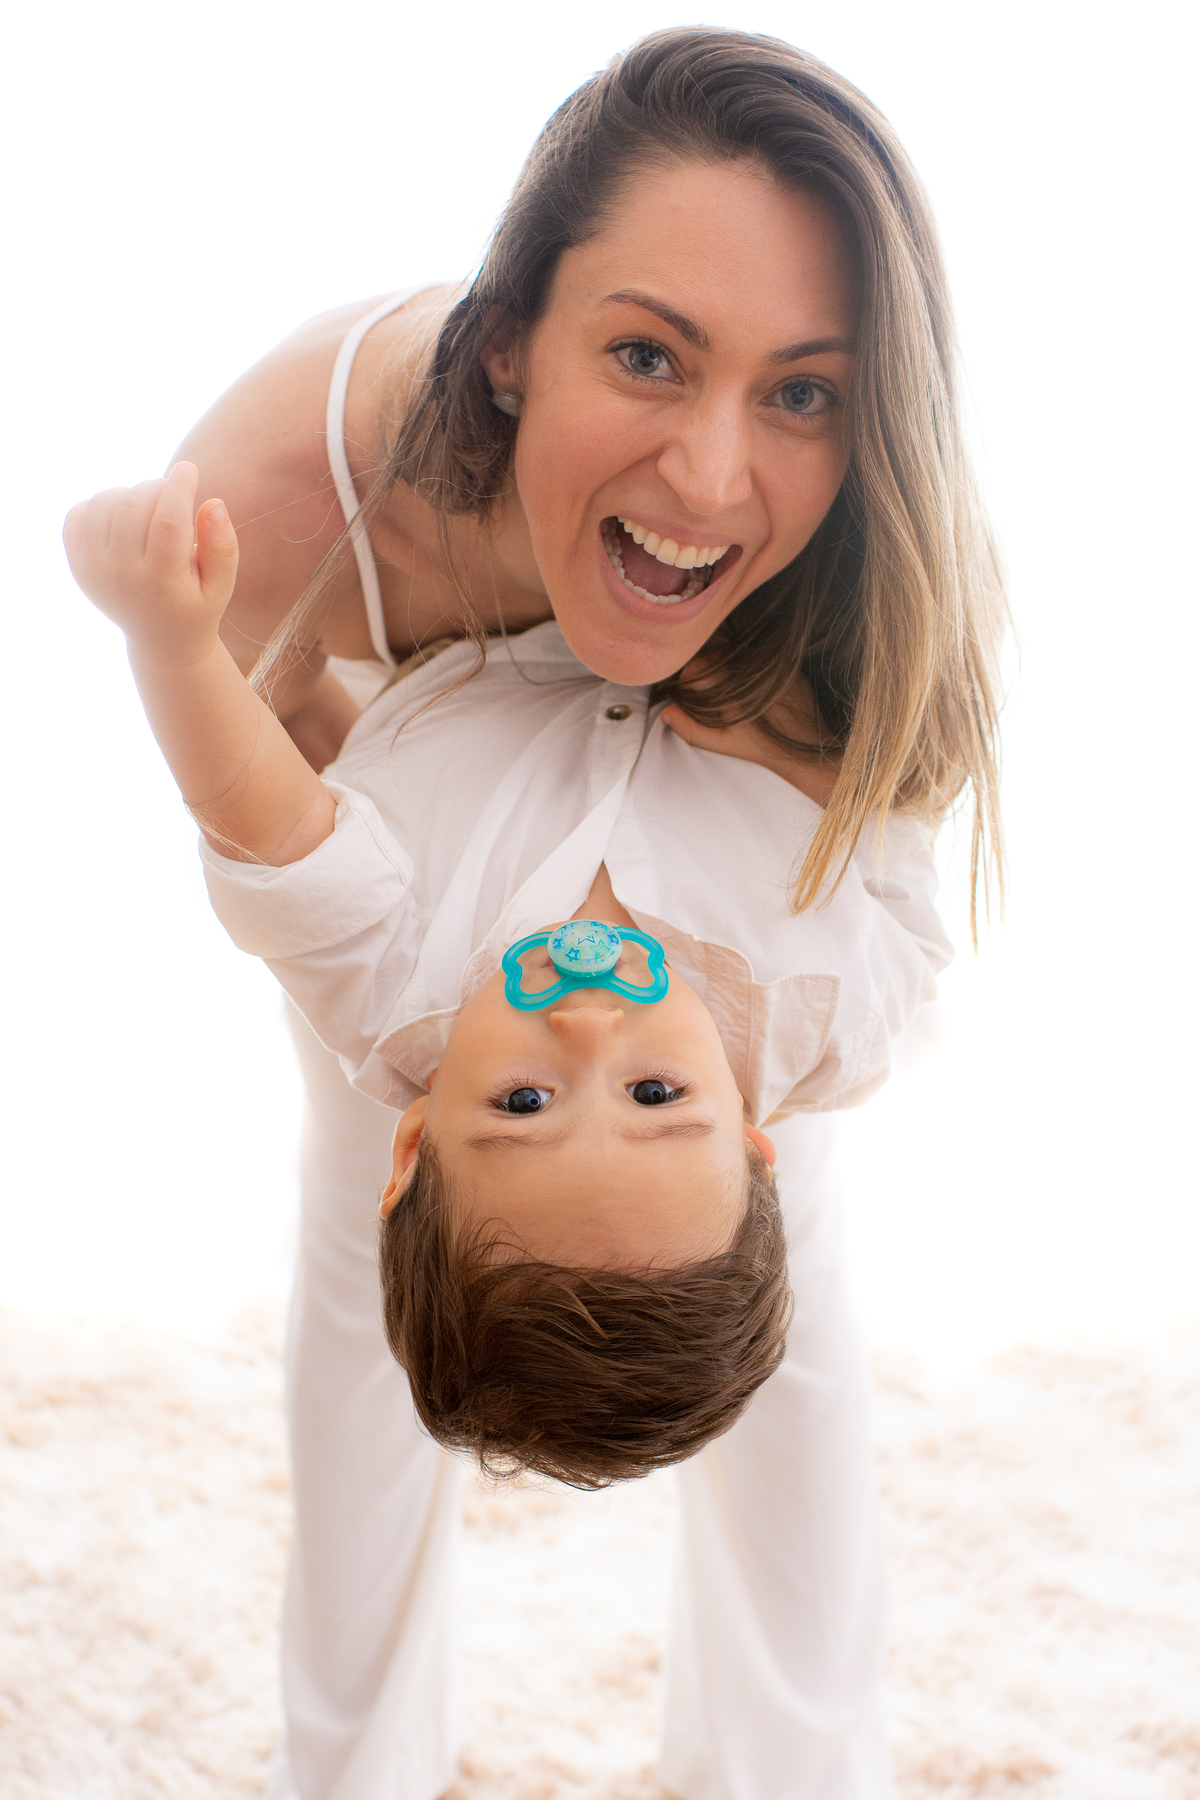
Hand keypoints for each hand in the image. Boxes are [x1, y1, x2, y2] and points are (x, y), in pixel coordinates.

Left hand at [63, 461, 238, 667]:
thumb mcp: (222, 585)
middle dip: (158, 487)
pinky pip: (80, 512)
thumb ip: (222, 546)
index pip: (168, 522)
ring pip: (106, 504)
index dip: (179, 488)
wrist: (159, 639)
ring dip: (131, 493)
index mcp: (162, 583)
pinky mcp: (77, 562)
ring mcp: (93, 569)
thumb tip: (214, 502)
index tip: (188, 469)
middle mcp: (121, 577)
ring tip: (151, 507)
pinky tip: (124, 516)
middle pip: (134, 507)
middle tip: (173, 493)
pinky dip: (103, 502)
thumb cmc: (197, 604)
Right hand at [661, 665, 841, 807]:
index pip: (698, 667)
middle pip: (715, 657)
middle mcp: (751, 670)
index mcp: (733, 686)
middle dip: (706, 672)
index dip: (689, 680)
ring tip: (729, 691)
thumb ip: (691, 729)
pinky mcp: (789, 667)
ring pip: (736, 656)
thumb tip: (666, 712)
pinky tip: (753, 689)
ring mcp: (772, 667)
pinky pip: (759, 659)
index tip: (691, 694)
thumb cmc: (762, 749)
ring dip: (726, 669)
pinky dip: (750, 670)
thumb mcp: (723, 743)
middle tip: (708, 693)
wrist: (807, 750)